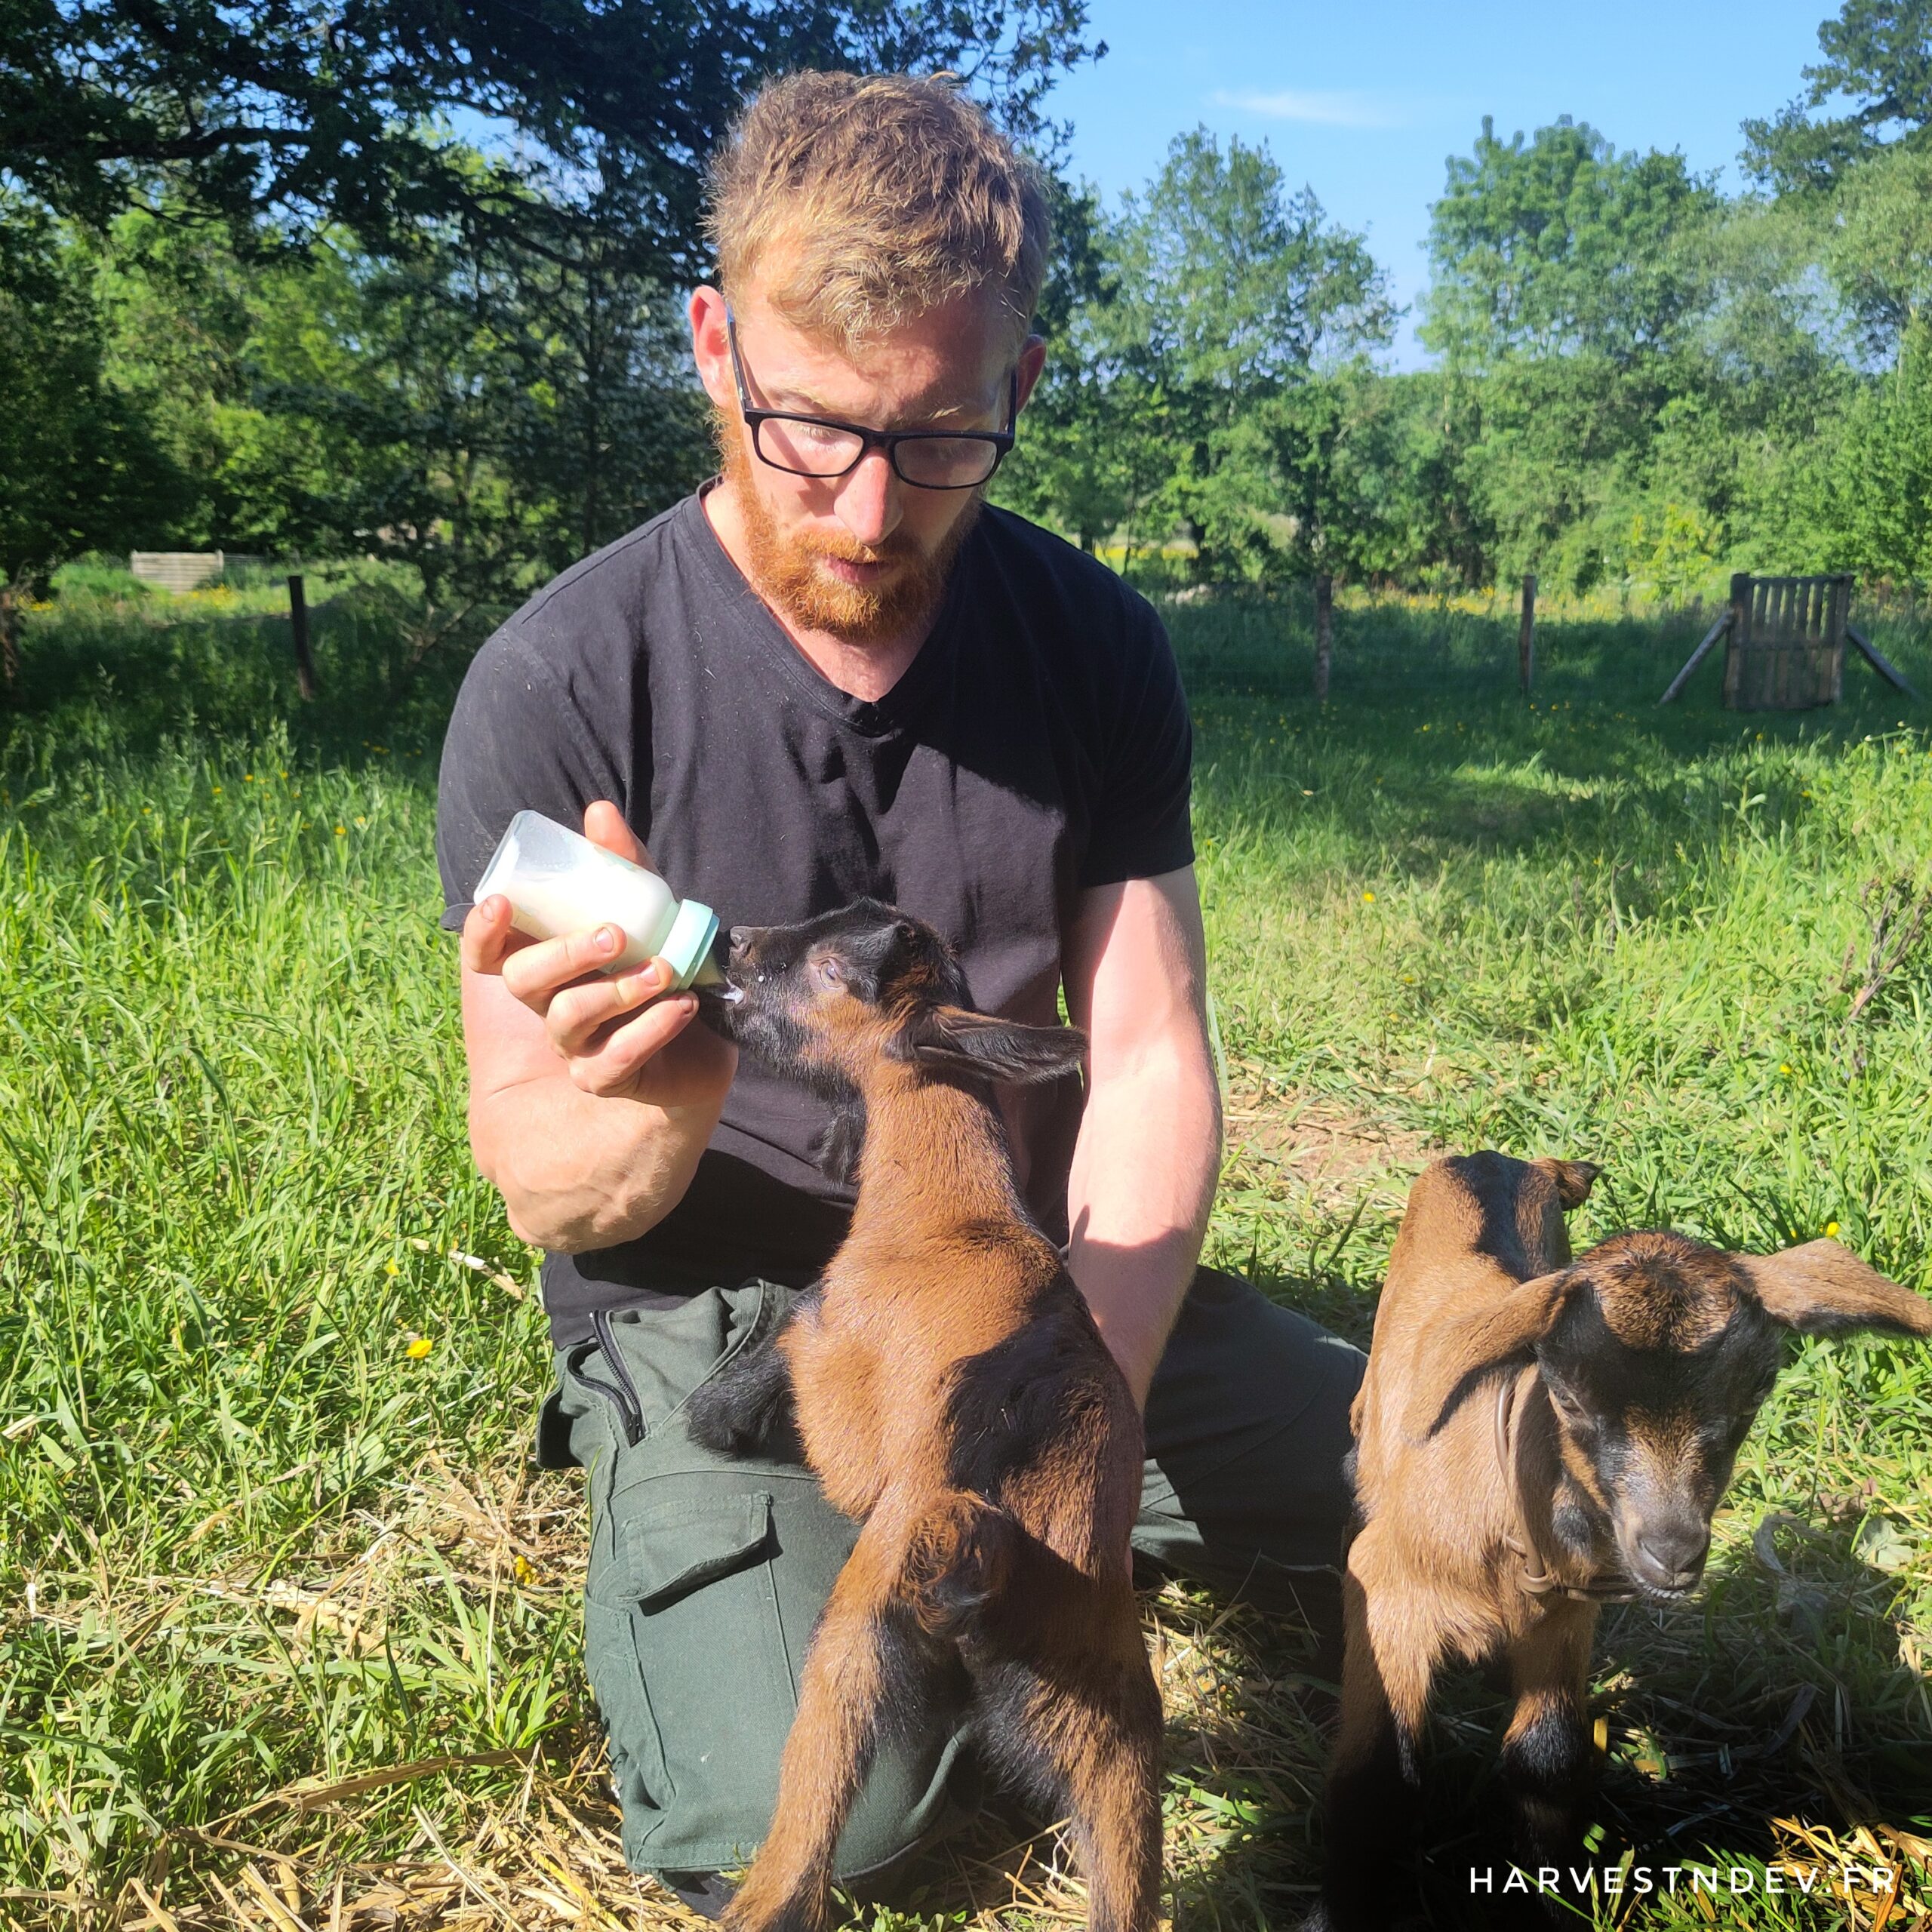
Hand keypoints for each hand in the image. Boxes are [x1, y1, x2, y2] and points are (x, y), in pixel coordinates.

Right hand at [460, 801, 737, 1108]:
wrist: (709, 1032)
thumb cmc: (662, 962)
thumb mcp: (649, 909)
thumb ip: (624, 866)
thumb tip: (598, 810)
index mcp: (547, 962)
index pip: (490, 953)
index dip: (481, 931)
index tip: (499, 902)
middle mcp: (548, 1003)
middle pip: (524, 981)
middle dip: (564, 954)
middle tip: (615, 935)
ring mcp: (574, 1044)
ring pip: (568, 1019)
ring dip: (616, 991)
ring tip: (663, 971)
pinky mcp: (606, 1077)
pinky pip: (614, 1060)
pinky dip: (650, 1029)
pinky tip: (683, 1006)